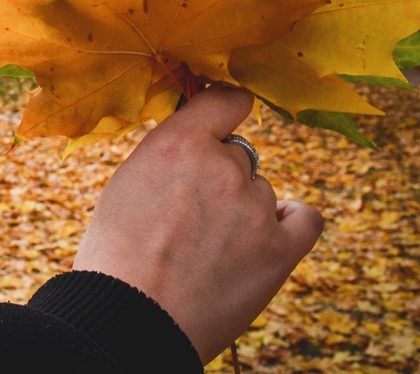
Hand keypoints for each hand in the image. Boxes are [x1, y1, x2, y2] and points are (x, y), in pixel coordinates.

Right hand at [72, 86, 323, 363]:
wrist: (130, 318)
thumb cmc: (116, 256)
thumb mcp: (127, 183)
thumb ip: (167, 157)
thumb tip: (194, 150)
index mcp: (179, 144)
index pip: (226, 100)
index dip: (226, 109)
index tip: (223, 122)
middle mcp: (223, 166)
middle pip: (239, 157)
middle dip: (220, 179)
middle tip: (190, 217)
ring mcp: (256, 208)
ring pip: (262, 193)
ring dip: (244, 210)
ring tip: (208, 250)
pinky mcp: (280, 250)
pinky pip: (304, 220)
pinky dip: (290, 223)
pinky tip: (269, 235)